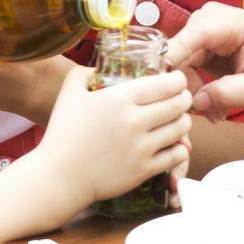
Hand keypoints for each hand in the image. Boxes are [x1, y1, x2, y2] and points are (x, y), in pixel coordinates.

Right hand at [35, 66, 192, 205]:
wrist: (59, 177)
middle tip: (182, 97)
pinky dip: (180, 147)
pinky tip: (174, 143)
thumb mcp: (69, 92)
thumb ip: (85, 72)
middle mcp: (135, 121)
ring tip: (178, 119)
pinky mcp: (144, 169)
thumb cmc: (62, 133)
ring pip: (181, 128)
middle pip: (179, 104)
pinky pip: (177, 155)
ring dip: (183, 121)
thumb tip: (100, 66)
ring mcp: (141, 147)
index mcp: (119, 99)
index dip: (178, 79)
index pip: (166, 83)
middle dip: (184, 98)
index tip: (177, 80)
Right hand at [165, 2, 243, 117]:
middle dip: (188, 89)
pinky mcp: (198, 45)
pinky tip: (214, 105)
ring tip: (216, 113)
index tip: (171, 95)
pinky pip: (183, 69)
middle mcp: (207, 20)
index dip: (171, 64)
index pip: (187, 40)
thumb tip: (195, 101)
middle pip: (178, 55)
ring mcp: (200, 31)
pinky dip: (195, 90)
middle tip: (210, 115)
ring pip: (177, 65)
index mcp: (228, 22)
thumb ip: (232, 94)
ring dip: (192, 93)